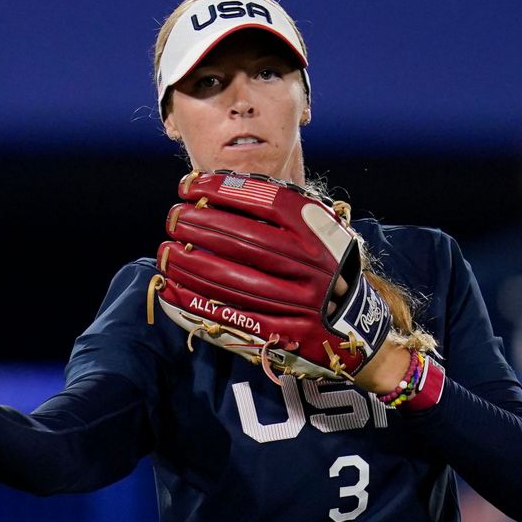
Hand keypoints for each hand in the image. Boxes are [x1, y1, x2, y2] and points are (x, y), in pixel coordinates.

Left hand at [154, 171, 392, 381]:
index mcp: (320, 234)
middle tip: (172, 218)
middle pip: (245, 241)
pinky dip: (198, 303)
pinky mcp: (286, 335)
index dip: (222, 191)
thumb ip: (280, 214)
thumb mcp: (317, 232)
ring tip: (165, 253)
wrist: (356, 327)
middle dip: (201, 226)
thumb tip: (218, 190)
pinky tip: (173, 288)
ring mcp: (301, 303)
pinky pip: (234, 317)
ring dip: (191, 265)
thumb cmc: (322, 268)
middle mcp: (313, 266)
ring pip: (234, 281)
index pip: (265, 202)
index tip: (188, 186)